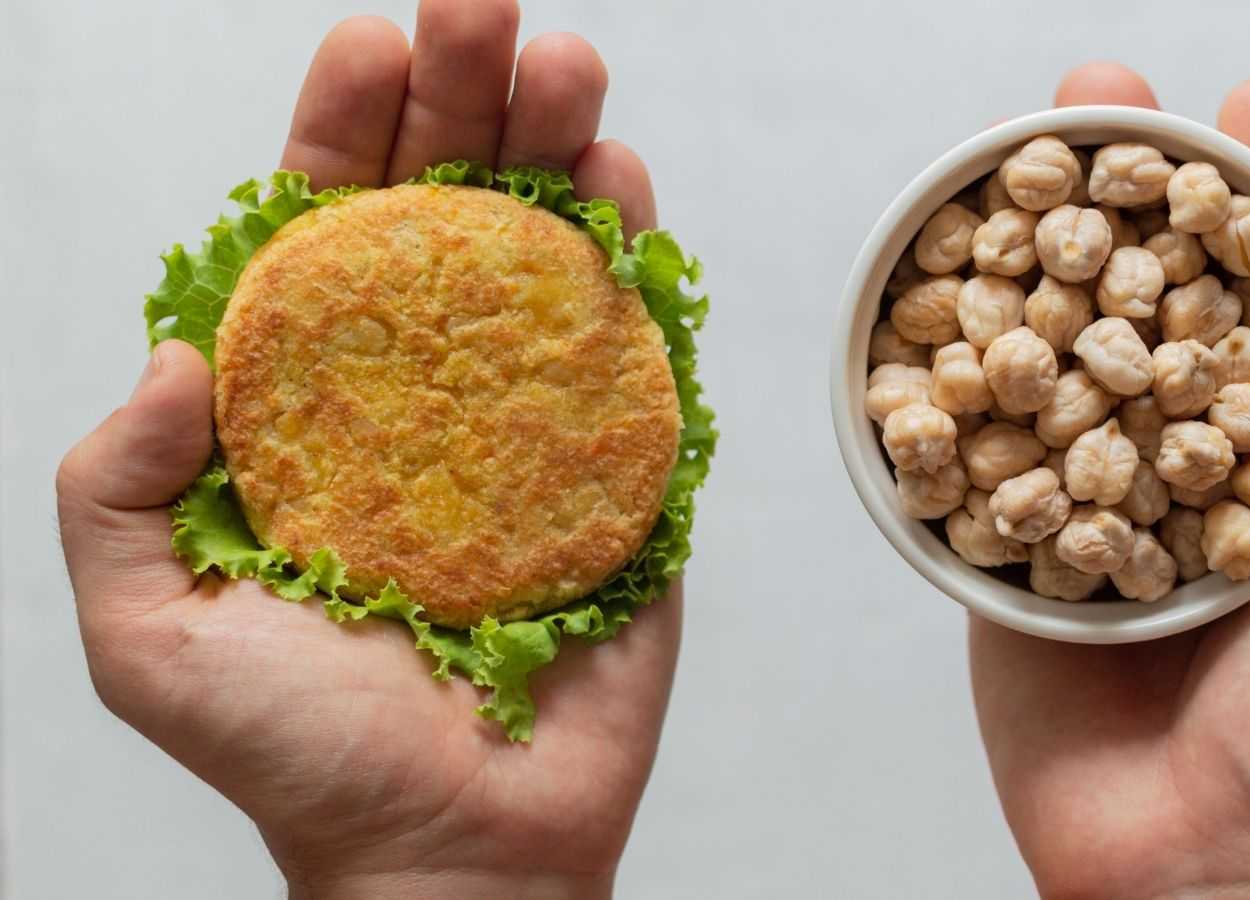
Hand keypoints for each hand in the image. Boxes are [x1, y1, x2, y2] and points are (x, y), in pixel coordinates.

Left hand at [57, 3, 675, 896]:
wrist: (455, 854)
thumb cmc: (299, 756)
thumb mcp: (147, 630)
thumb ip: (118, 488)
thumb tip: (181, 349)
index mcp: (313, 406)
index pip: (322, 237)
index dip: (343, 134)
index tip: (370, 47)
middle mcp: (422, 390)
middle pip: (444, 215)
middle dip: (464, 99)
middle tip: (489, 7)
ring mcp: (529, 419)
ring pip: (544, 255)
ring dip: (557, 148)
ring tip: (568, 64)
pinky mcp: (620, 466)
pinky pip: (630, 345)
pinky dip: (631, 256)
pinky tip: (621, 180)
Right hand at [969, 64, 1249, 899]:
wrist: (1198, 888)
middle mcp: (1202, 464)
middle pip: (1168, 299)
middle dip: (1141, 191)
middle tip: (1110, 91)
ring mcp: (1102, 502)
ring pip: (1068, 354)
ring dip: (1043, 250)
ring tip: (1019, 149)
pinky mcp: (1014, 554)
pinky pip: (980, 455)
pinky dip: (956, 375)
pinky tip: (938, 289)